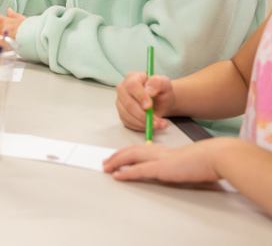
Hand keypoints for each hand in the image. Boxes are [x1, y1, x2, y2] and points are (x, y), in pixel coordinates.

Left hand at [103, 138, 237, 183]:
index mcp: (168, 150)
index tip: (120, 156)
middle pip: (132, 150)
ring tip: (106, 167)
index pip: (142, 149)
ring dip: (116, 162)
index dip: (129, 152)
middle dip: (117, 155)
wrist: (219, 155)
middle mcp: (161, 152)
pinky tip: (118, 176)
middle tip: (106, 161)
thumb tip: (186, 167)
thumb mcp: (195, 160)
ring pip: (131, 157)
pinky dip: (126, 173)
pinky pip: (139, 170)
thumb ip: (186, 163)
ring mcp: (161, 159)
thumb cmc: (212, 158)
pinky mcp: (163, 169)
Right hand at [115, 72, 175, 131]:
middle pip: (128, 103)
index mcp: (132, 77)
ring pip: (127, 114)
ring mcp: (120, 101)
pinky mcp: (122, 113)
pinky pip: (128, 122)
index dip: (140, 96)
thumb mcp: (164, 83)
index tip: (149, 106)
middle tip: (157, 120)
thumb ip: (157, 83)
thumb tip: (149, 91)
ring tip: (158, 124)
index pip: (131, 85)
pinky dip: (140, 126)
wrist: (161, 101)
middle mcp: (123, 89)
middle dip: (142, 114)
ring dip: (143, 122)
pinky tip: (150, 125)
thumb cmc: (161, 90)